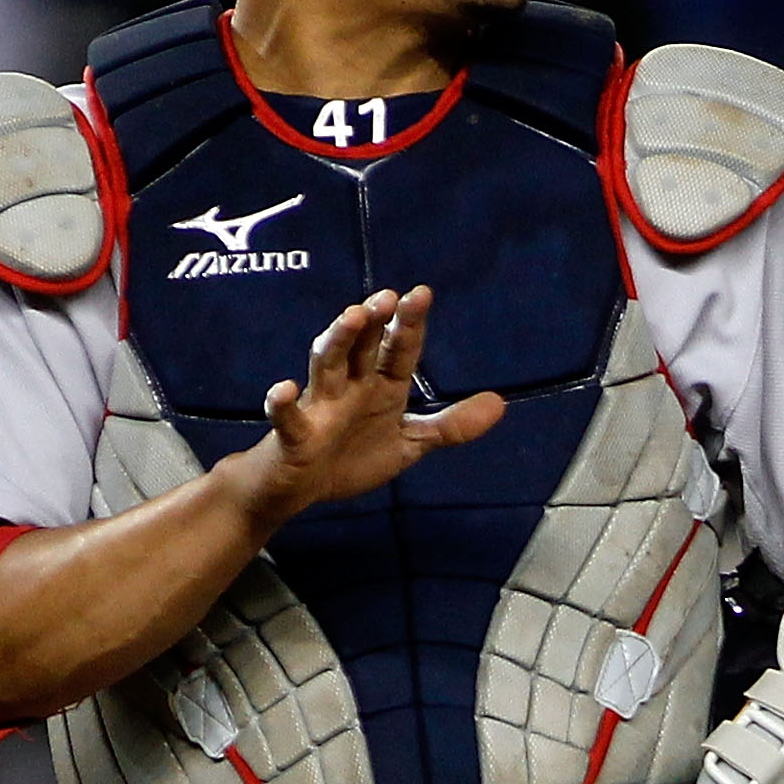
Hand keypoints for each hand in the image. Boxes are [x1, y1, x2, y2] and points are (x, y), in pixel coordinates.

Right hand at [236, 287, 504, 525]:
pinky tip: (285, 389)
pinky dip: (283, 404)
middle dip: (373, 322)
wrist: (298, 490)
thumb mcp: (408, 443)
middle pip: (361, 348)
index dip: (409, 324)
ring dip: (338, 340)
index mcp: (379, 387)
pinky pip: (287, 417)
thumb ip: (450, 426)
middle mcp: (350, 388)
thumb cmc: (350, 457)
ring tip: (353, 317)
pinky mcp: (293, 435)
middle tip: (387, 298)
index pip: (398, 350)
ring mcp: (320, 407)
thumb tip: (500, 403)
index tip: (422, 293)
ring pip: (326, 366)